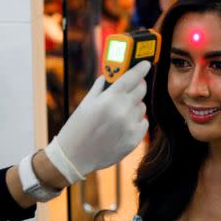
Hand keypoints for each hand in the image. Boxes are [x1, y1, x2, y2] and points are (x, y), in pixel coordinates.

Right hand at [44, 61, 149, 183]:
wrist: (74, 157)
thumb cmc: (78, 127)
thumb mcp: (86, 103)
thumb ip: (101, 87)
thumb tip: (111, 75)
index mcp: (109, 98)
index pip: (132, 77)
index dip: (141, 68)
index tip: (146, 64)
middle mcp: (122, 110)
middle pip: (141, 89)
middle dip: (138, 85)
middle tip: (130, 88)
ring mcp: (130, 126)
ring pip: (142, 107)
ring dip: (135, 106)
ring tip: (118, 114)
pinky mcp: (134, 139)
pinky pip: (143, 123)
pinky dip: (136, 121)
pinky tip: (122, 126)